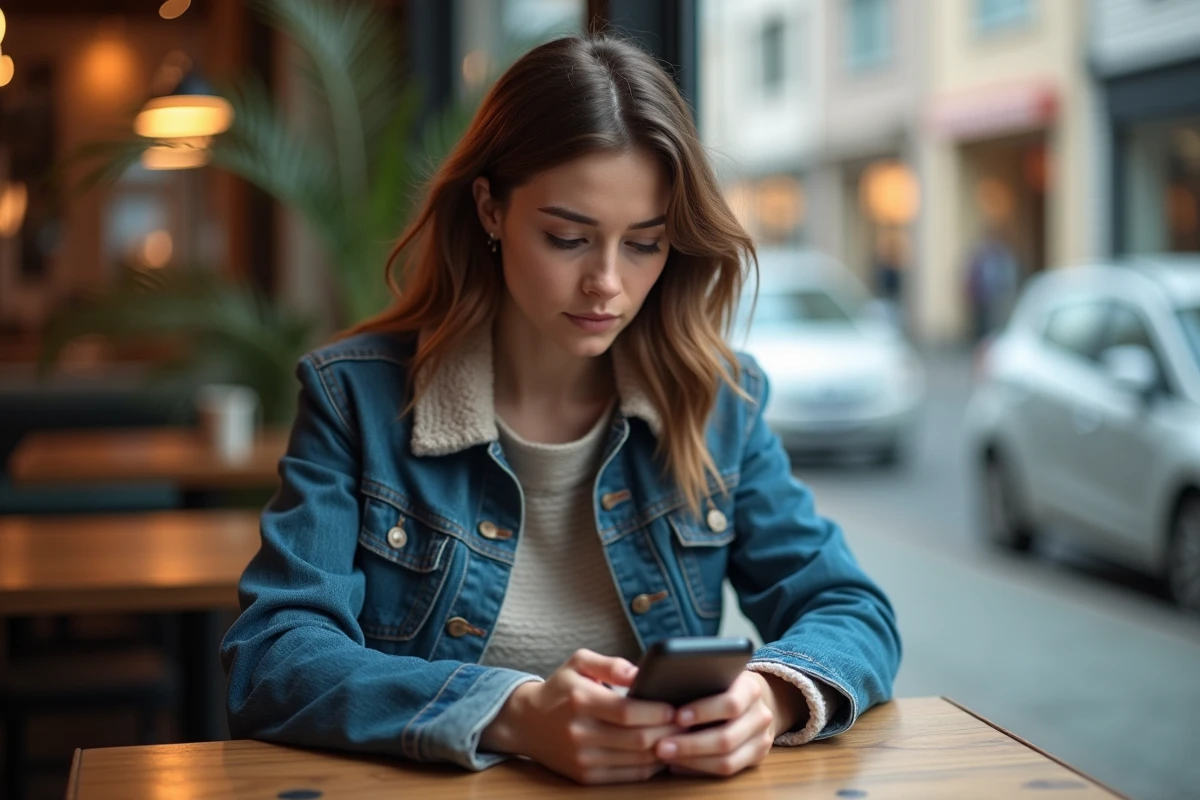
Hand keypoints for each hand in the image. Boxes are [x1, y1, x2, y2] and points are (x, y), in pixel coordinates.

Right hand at [479, 649, 680, 783]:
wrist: (526, 722)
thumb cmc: (560, 689)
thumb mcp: (579, 662)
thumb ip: (610, 663)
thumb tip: (640, 673)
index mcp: (581, 701)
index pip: (627, 712)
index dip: (656, 712)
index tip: (676, 708)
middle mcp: (580, 733)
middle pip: (636, 740)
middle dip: (668, 733)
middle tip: (687, 723)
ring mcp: (583, 759)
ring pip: (636, 761)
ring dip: (664, 751)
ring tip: (680, 738)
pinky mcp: (586, 777)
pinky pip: (627, 777)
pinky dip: (649, 767)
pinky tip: (661, 754)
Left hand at [654, 672, 802, 776]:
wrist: (755, 700)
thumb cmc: (724, 684)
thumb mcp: (717, 673)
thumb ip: (695, 678)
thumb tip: (650, 685)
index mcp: (751, 688)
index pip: (730, 703)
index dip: (703, 711)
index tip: (676, 716)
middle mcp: (761, 715)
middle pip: (726, 738)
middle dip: (690, 744)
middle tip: (660, 746)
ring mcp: (762, 739)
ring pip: (727, 760)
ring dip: (692, 761)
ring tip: (665, 756)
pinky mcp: (756, 758)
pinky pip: (727, 771)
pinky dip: (699, 769)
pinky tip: (678, 764)